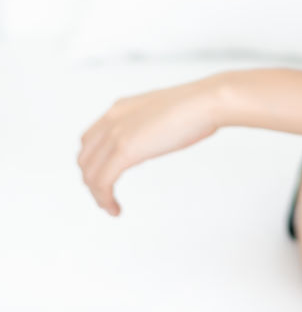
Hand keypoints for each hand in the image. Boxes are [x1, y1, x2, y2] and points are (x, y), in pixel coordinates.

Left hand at [76, 79, 220, 215]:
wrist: (206, 102)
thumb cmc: (197, 106)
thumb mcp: (162, 112)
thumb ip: (149, 124)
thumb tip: (153, 137)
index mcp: (120, 108)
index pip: (90, 139)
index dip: (93, 162)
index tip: (106, 177)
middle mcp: (112, 119)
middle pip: (85, 157)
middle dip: (92, 180)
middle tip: (107, 196)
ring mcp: (117, 134)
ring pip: (90, 173)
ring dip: (97, 194)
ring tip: (110, 206)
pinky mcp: (125, 150)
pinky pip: (102, 182)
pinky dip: (104, 199)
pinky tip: (115, 208)